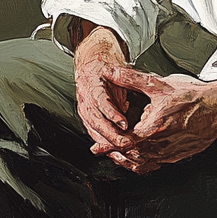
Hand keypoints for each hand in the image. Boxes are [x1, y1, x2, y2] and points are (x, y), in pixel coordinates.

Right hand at [73, 25, 136, 153]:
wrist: (90, 67)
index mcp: (92, 86)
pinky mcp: (87, 119)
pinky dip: (104, 143)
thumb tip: (132, 96)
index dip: (112, 114)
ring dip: (108, 142)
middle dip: (111, 134)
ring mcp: (84, 111)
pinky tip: (115, 150)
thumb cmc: (105, 70)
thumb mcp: (116, 71)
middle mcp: (85, 100)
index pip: (101, 102)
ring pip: (94, 130)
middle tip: (127, 142)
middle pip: (96, 121)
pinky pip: (94, 134)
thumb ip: (123, 83)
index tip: (124, 124)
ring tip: (123, 149)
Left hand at [95, 67, 216, 172]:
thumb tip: (111, 71)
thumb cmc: (194, 96)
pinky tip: (142, 156)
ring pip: (144, 163)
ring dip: (129, 160)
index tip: (97, 147)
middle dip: (116, 154)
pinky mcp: (180, 155)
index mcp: (153, 129)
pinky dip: (145, 162)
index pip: (123, 142)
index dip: (108, 145)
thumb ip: (130, 79)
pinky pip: (158, 164)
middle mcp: (161, 145)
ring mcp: (172, 152)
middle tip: (103, 150)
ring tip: (119, 155)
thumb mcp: (159, 84)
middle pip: (131, 156)